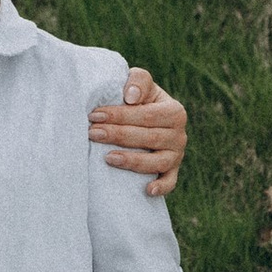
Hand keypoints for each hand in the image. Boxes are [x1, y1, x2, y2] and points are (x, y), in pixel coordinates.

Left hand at [90, 67, 186, 197]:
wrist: (144, 118)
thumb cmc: (137, 99)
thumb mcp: (140, 84)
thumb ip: (139, 81)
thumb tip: (131, 97)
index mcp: (174, 111)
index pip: (147, 115)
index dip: (120, 115)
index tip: (95, 115)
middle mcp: (179, 135)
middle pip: (148, 138)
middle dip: (118, 135)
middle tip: (92, 133)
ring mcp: (176, 155)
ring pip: (157, 162)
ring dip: (132, 161)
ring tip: (107, 158)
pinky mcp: (172, 172)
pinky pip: (170, 182)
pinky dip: (162, 187)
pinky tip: (147, 190)